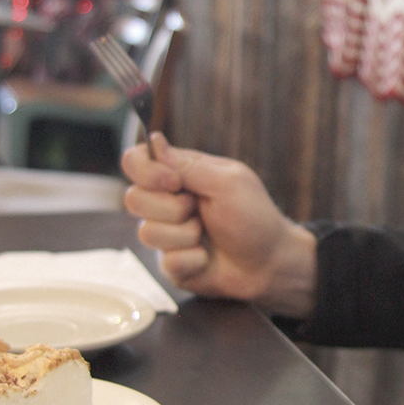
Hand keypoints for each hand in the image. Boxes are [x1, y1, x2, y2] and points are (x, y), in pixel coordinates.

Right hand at [121, 133, 316, 315]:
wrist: (269, 263)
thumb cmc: (255, 217)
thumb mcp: (227, 183)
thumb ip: (188, 165)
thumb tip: (154, 141)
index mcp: (179, 175)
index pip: (136, 161)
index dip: (146, 171)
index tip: (174, 183)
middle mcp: (167, 202)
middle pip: (134, 199)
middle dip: (172, 208)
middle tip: (200, 211)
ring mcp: (167, 234)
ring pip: (147, 233)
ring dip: (186, 235)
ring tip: (207, 235)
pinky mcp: (170, 263)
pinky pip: (165, 261)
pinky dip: (193, 259)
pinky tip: (207, 257)